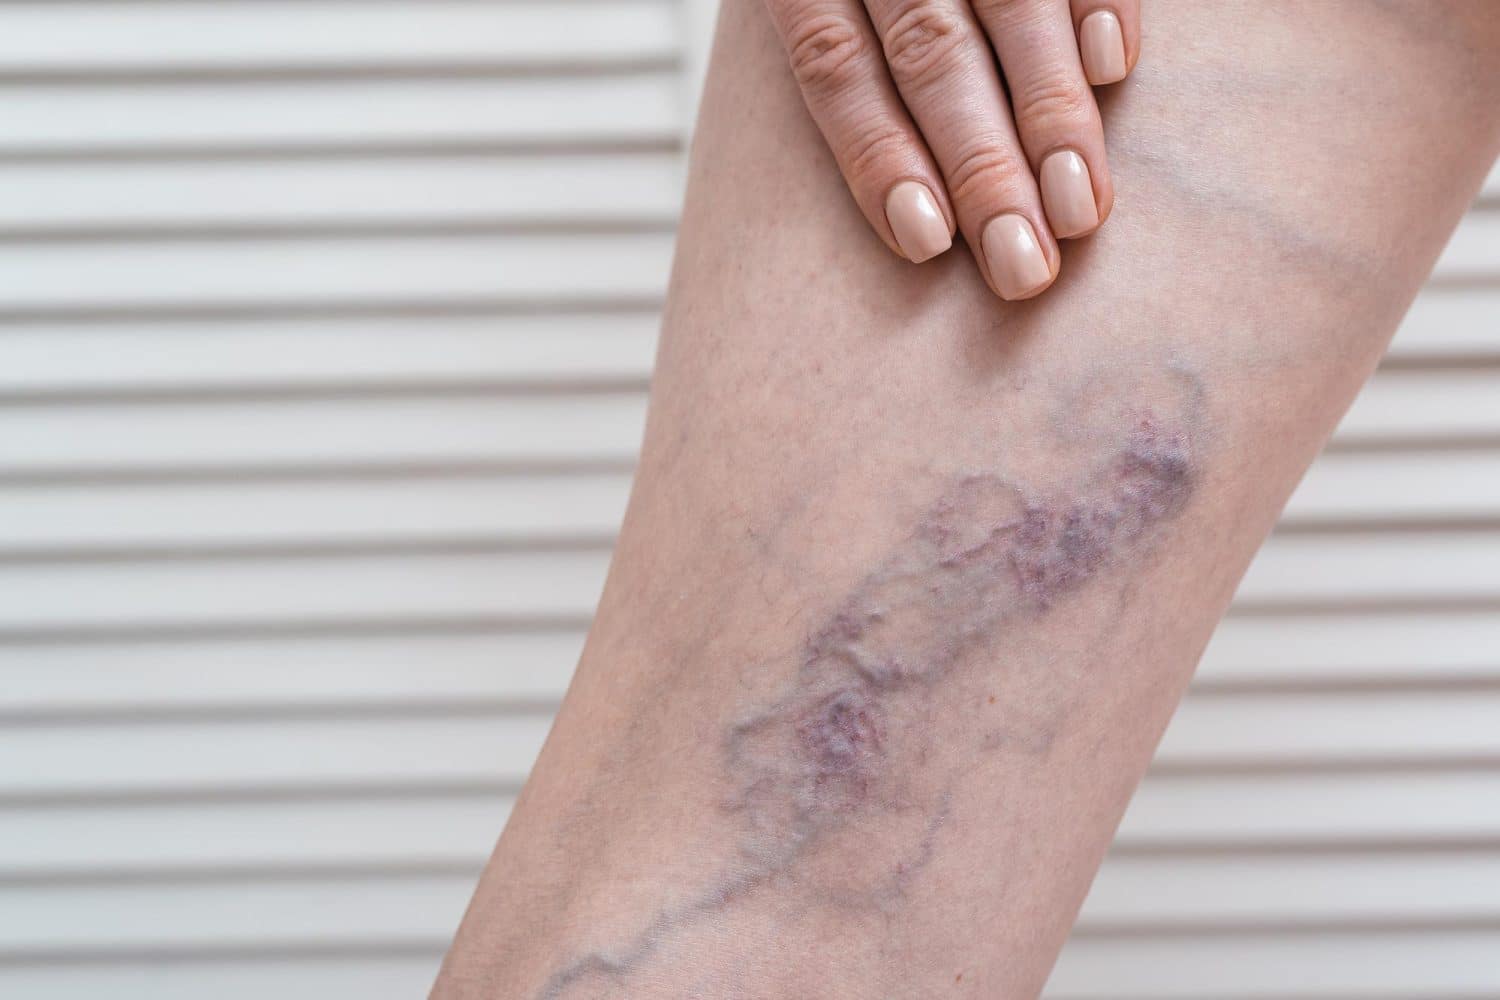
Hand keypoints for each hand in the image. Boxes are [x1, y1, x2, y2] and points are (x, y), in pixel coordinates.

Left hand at [764, 0, 1138, 299]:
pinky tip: (1113, 68)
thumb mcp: (811, 1)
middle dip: (981, 165)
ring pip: (1008, 3)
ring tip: (1080, 207)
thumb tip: (908, 218)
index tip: (930, 241)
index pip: (837, 66)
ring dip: (1049, 110)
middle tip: (1023, 264)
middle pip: (929, 50)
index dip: (879, 155)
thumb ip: (841, 69)